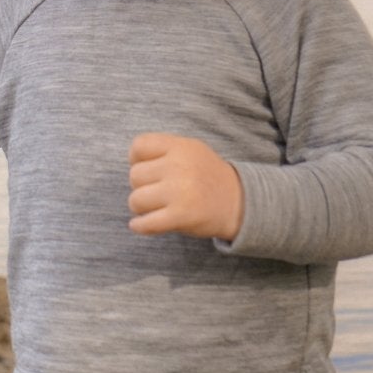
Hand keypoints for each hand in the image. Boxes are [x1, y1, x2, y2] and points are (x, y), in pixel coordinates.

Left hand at [128, 133, 243, 240]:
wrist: (239, 203)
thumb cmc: (207, 177)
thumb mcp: (191, 151)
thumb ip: (164, 151)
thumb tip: (132, 164)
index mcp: (181, 147)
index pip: (139, 145)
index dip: (136, 159)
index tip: (147, 170)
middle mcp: (179, 166)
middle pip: (134, 175)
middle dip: (141, 186)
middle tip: (157, 192)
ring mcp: (180, 191)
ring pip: (136, 200)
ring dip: (141, 207)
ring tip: (155, 207)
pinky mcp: (180, 216)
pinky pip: (146, 223)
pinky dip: (140, 226)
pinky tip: (141, 224)